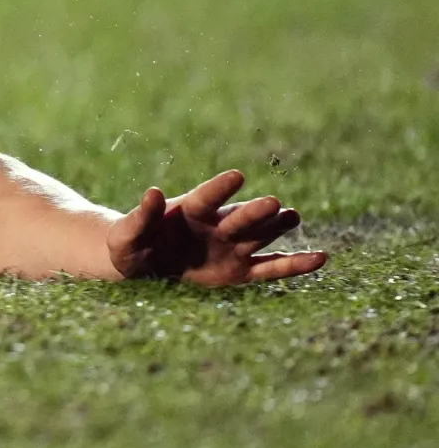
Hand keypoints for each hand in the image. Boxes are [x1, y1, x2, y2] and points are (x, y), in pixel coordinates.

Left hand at [107, 169, 325, 285]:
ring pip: (259, 236)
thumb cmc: (129, 245)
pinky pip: (270, 268)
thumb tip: (152, 192)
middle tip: (272, 203)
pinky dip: (294, 264)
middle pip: (239, 217)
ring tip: (294, 217)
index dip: (220, 188)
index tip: (237, 176)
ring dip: (276, 228)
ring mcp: (231, 247)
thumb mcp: (126, 234)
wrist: (139, 266)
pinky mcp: (240, 271)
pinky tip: (320, 258)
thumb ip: (140, 215)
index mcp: (188, 210)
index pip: (206, 197)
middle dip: (253, 212)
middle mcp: (216, 225)